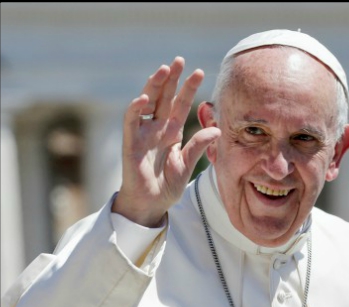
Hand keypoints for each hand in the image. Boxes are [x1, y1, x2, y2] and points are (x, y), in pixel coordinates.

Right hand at [113, 57, 221, 226]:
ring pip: (147, 103)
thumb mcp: (187, 164)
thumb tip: (218, 129)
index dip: (188, 88)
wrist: (151, 203)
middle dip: (171, 79)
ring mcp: (143, 133)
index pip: (181, 104)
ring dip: (154, 86)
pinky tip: (144, 98)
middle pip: (164, 97)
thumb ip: (200, 146)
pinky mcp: (131, 143)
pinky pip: (131, 122)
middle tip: (179, 61)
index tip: (200, 72)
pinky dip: (136, 109)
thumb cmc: (168, 185)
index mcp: (172, 131)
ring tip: (163, 70)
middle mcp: (157, 128)